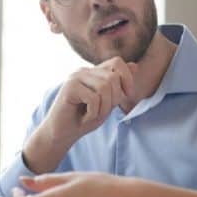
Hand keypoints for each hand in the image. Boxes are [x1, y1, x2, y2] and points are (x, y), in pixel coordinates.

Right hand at [23, 58, 137, 172]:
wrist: (61, 134)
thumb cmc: (84, 119)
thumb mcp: (108, 103)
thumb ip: (119, 86)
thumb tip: (135, 66)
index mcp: (94, 72)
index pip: (117, 61)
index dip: (126, 77)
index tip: (126, 95)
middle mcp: (84, 71)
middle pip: (113, 77)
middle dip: (114, 99)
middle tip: (101, 112)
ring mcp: (75, 78)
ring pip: (105, 87)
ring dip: (103, 108)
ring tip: (93, 115)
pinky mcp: (69, 88)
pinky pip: (93, 98)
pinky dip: (93, 113)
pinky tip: (84, 118)